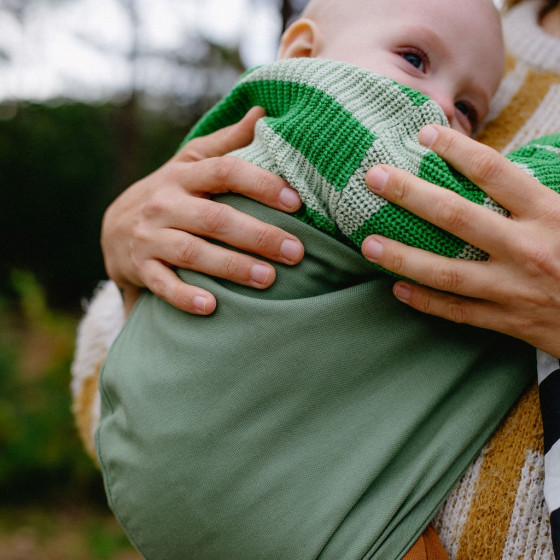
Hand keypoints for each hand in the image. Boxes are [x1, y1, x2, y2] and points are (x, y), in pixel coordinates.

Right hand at [101, 107, 303, 315]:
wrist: (115, 226)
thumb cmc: (170, 192)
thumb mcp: (191, 161)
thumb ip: (226, 142)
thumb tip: (263, 111)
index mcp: (184, 174)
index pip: (225, 171)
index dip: (261, 184)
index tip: (296, 202)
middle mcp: (165, 203)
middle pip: (215, 218)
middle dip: (258, 235)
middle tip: (295, 252)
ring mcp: (150, 236)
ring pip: (193, 252)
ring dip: (232, 267)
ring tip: (268, 279)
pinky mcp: (140, 267)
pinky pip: (162, 283)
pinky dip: (185, 296)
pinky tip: (212, 307)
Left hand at [361, 124, 559, 356]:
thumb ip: (538, 189)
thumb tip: (499, 168)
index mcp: (549, 213)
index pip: (495, 172)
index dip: (457, 150)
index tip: (424, 135)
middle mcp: (527, 248)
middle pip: (457, 217)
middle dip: (410, 195)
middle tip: (374, 178)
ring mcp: (515, 289)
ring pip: (448, 272)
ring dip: (403, 258)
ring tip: (367, 245)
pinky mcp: (510, 321)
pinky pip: (459, 312)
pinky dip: (426, 302)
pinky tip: (397, 289)